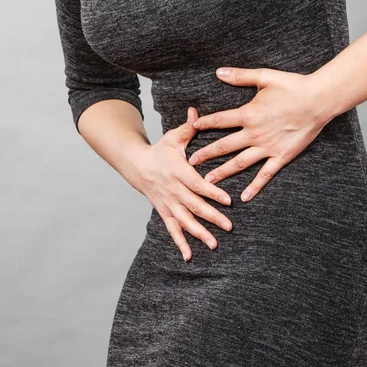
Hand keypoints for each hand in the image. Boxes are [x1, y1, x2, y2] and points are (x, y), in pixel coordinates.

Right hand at [130, 107, 232, 261]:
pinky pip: (173, 230)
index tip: (227, 200)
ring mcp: (168, 204)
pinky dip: (180, 243)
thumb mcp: (172, 138)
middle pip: (194, 206)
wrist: (137, 166)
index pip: (197, 184)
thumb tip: (196, 111)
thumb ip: (188, 127)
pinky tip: (190, 256)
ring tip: (214, 244)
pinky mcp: (164, 212)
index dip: (212, 192)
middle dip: (211, 217)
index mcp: (178, 171)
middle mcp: (173, 190)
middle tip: (229, 226)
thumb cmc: (160, 150)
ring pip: (185, 221)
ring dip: (199, 234)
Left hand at [187, 67, 335, 201]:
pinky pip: (265, 175)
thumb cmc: (293, 86)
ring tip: (208, 181)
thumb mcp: (265, 77)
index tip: (193, 129)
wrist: (319, 101)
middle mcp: (254, 133)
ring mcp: (267, 148)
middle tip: (190, 163)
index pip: (220, 121)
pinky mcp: (280, 157)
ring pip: (239, 163)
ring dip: (222, 172)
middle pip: (224, 146)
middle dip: (206, 154)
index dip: (205, 124)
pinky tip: (244, 197)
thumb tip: (219, 72)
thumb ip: (240, 76)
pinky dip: (254, 187)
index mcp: (248, 114)